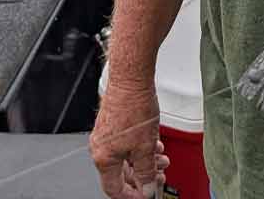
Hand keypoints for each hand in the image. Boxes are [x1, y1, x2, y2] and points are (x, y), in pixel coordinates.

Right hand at [90, 81, 168, 197]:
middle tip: (160, 176)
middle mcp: (101, 147)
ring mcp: (106, 134)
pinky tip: (154, 144)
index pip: (114, 189)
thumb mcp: (145, 147)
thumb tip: (147, 189)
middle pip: (122, 172)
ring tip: (162, 159)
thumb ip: (146, 172)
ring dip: (145, 160)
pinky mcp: (113, 122)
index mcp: (104, 158)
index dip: (131, 196)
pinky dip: (140, 147)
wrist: (131, 77)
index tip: (145, 196)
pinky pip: (126, 142)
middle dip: (143, 175)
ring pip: (127, 156)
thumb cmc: (134, 106)